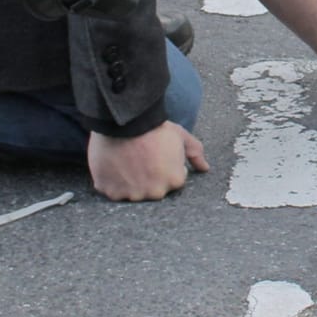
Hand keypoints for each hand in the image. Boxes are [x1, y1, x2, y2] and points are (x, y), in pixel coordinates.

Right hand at [87, 122, 209, 200]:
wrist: (125, 122)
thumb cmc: (154, 128)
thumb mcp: (181, 136)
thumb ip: (195, 153)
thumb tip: (205, 168)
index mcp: (174, 181)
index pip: (172, 180)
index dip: (165, 167)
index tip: (156, 156)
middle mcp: (155, 192)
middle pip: (153, 189)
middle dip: (149, 177)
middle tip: (141, 158)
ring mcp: (132, 194)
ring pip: (132, 192)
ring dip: (130, 181)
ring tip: (126, 160)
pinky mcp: (111, 192)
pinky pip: (113, 191)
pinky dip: (112, 182)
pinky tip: (114, 165)